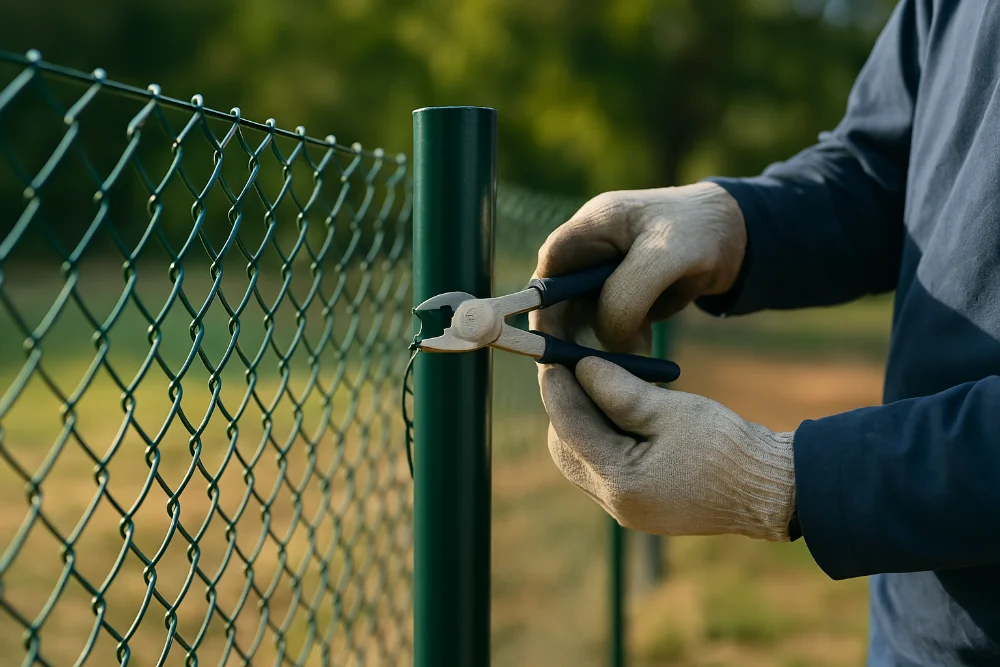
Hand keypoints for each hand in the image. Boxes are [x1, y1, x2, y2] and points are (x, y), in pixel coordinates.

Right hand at [528, 182, 745, 352]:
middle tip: (588, 367)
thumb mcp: (663, 259)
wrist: (740, 236)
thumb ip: (626, 297)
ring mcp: (606, 272)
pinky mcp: (624, 293)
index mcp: (591, 226)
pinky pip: (611, 324)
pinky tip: (645, 347)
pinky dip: (624, 341)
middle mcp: (592, 249)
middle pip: (561, 297)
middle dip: (573, 331)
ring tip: (636, 351)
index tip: (552, 342)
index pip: (549, 267)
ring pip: (586, 316)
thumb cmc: (700, 233)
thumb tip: (605, 341)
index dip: (544, 305)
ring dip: (604, 341)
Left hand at [540, 356, 795, 540]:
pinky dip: (603, 437)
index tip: (553, 358)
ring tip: (597, 385)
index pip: (570, 430)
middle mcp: (617, 504)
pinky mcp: (641, 505)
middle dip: (566, 408)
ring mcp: (629, 509)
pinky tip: (618, 410)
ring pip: (583, 460)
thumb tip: (581, 367)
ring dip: (583, 422)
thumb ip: (621, 392)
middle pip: (567, 449)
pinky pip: (605, 468)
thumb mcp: (672, 410)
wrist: (772, 489)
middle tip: (572, 369)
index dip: (558, 390)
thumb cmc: (728, 448)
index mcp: (623, 483)